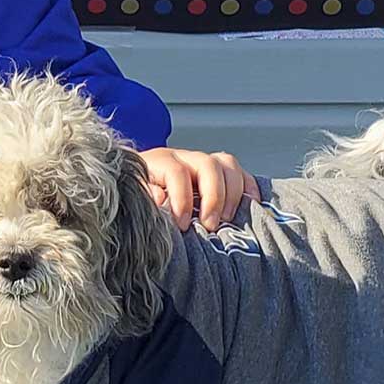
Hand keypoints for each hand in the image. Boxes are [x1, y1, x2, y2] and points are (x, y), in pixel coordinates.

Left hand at [137, 147, 260, 231]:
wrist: (134, 190)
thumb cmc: (136, 198)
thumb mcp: (134, 198)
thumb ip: (144, 197)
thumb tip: (160, 198)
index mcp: (160, 161)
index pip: (177, 172)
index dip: (182, 199)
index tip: (183, 225)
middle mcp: (184, 157)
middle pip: (208, 164)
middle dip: (213, 197)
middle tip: (210, 226)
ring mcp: (203, 162)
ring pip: (227, 164)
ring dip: (232, 193)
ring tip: (226, 219)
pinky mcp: (219, 173)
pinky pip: (241, 173)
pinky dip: (248, 187)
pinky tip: (249, 205)